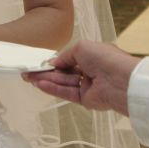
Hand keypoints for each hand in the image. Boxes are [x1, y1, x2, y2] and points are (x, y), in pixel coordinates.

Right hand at [21, 40, 140, 116]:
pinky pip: (66, 93)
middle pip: (62, 72)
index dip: (53, 61)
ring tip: (29, 78)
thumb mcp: (81, 47)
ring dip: (45, 80)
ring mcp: (87, 86)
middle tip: (27, 72)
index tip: (38, 63)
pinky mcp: (85, 100)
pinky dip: (53, 89)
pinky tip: (39, 85)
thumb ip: (65, 56)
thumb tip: (53, 62)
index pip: (68, 59)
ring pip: (62, 83)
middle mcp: (89, 71)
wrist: (121, 81)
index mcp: (92, 56)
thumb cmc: (104, 58)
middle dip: (45, 72)